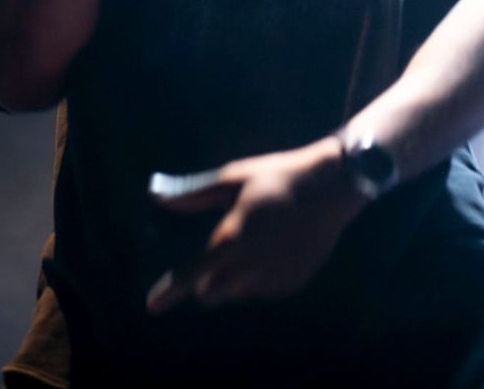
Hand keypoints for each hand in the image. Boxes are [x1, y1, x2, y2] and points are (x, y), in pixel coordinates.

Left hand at [146, 137, 365, 312]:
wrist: (331, 187)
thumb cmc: (276, 177)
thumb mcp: (233, 178)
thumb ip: (193, 193)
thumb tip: (156, 196)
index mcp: (234, 237)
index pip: (193, 273)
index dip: (170, 291)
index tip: (151, 306)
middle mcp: (253, 263)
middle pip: (211, 292)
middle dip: (205, 280)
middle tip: (217, 249)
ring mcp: (276, 276)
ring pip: (237, 292)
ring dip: (232, 277)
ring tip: (253, 238)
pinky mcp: (294, 282)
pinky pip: (263, 289)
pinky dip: (257, 276)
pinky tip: (273, 247)